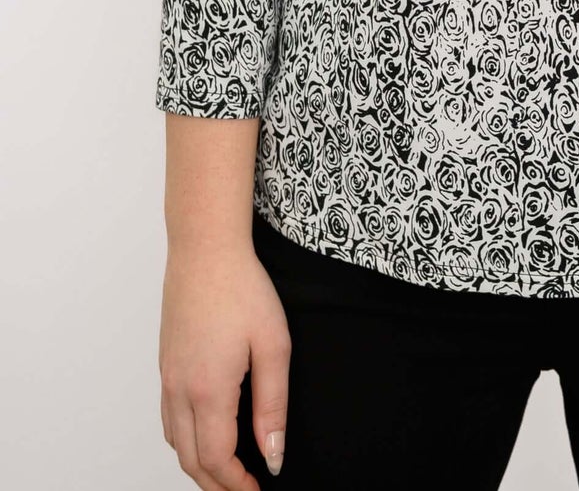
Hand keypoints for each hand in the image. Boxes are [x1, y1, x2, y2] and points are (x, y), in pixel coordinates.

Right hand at [159, 238, 290, 488]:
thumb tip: (273, 454)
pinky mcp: (166, 364)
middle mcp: (180, 390)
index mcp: (208, 390)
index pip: (216, 460)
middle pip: (190, 460)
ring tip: (228, 471)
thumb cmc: (242, 289)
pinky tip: (206, 433)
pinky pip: (169, 418)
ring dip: (198, 465)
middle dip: (216, 484)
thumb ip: (273, 405)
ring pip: (175, 442)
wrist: (205, 249)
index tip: (258, 490)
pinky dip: (185, 440)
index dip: (236, 485)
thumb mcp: (273, 345)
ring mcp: (168, 377)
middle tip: (244, 490)